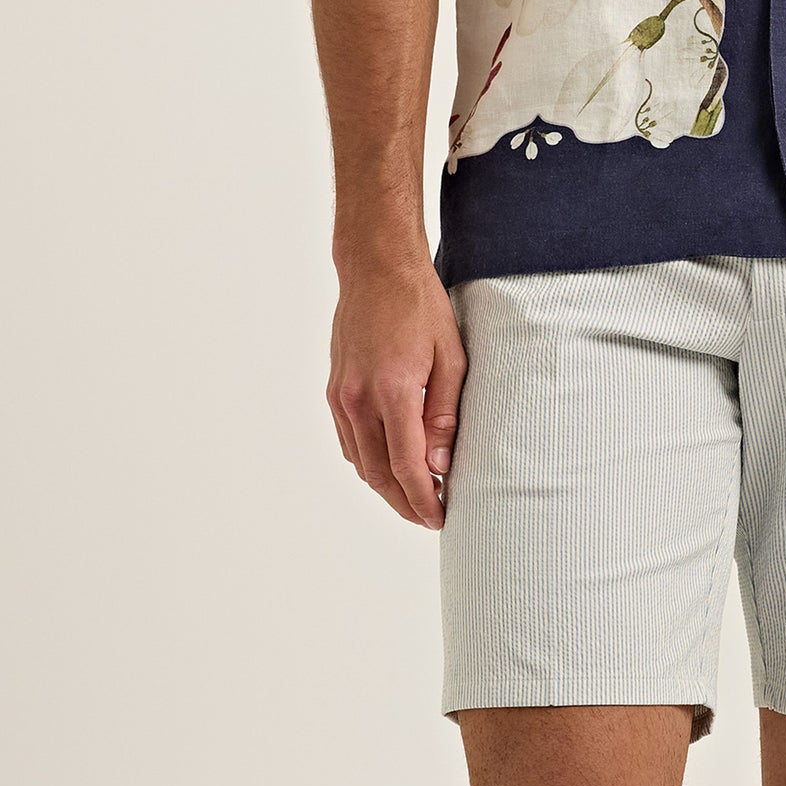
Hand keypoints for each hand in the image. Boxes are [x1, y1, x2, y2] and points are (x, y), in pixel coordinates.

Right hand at [327, 250, 466, 528]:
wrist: (376, 269)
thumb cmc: (420, 306)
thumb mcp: (451, 357)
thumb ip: (445, 414)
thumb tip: (440, 463)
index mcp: (393, 392)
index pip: (406, 465)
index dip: (423, 499)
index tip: (440, 516)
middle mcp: (359, 399)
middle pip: (379, 473)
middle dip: (404, 502)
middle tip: (429, 516)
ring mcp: (341, 396)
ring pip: (359, 462)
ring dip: (385, 486)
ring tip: (413, 496)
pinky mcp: (335, 390)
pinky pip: (348, 441)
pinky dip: (368, 462)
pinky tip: (389, 466)